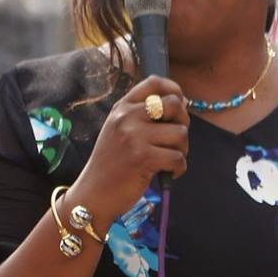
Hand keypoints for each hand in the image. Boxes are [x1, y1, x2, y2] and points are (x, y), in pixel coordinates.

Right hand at [76, 76, 189, 208]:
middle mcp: (127, 117)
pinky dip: (179, 168)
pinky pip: (178, 157)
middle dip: (183, 122)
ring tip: (169, 160)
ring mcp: (134, 136)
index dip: (174, 90)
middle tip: (175, 140)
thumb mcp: (120, 132)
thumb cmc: (112, 165)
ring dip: (182, 149)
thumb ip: (144, 117)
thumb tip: (183, 104)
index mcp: (122, 107)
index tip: (179, 106)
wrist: (93, 194)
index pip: (153, 82)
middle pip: (174, 104)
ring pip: (180, 133)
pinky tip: (168, 173)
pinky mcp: (143, 158)